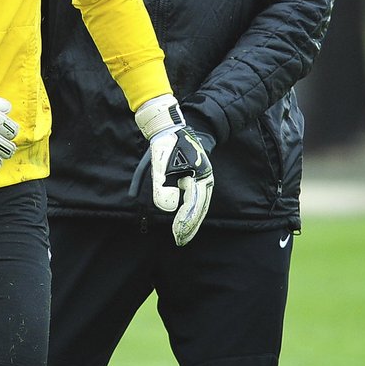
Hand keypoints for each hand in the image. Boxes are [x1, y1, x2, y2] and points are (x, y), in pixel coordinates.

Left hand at [132, 95, 213, 245]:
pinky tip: (183, 218)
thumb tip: (167, 209)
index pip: (193, 206)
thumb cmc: (167, 143)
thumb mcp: (160, 165)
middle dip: (190, 226)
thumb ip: (161, 186)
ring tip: (182, 234)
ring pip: (200, 205)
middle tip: (180, 240)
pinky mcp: (196, 176)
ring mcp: (202, 178)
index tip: (176, 234)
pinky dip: (191, 210)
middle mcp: (204, 179)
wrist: (173, 125)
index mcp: (200, 177)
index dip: (185, 222)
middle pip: (200, 209)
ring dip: (191, 220)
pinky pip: (196, 198)